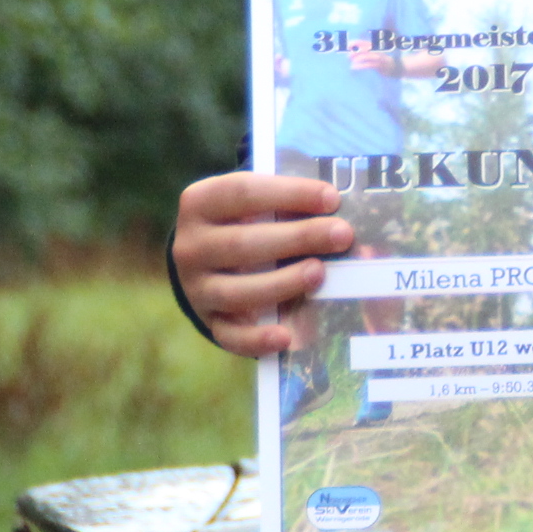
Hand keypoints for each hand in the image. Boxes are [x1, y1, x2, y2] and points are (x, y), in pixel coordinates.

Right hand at [173, 172, 355, 356]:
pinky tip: (285, 337)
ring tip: (319, 272)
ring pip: (235, 291)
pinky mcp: (209, 320)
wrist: (207, 259)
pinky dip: (256, 339)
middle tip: (342, 235)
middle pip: (242, 243)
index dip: (289, 194)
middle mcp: (191, 246)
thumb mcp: (256, 202)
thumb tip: (339, 209)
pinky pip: (229, 335)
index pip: (242, 192)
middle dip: (297, 238)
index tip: (332, 199)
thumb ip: (287, 202)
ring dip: (281, 283)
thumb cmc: (246, 221)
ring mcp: (196, 287)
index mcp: (200, 203)